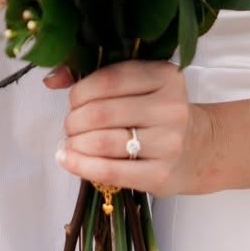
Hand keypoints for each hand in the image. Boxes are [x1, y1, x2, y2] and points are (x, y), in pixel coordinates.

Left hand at [52, 59, 214, 196]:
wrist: (199, 150)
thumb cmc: (158, 113)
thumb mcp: (139, 85)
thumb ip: (95, 75)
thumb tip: (50, 79)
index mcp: (165, 76)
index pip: (109, 80)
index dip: (80, 91)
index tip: (73, 101)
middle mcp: (170, 107)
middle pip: (102, 113)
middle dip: (74, 120)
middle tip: (71, 126)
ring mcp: (168, 143)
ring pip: (103, 142)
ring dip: (75, 143)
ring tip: (71, 143)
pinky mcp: (161, 175)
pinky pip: (110, 171)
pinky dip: (81, 166)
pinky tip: (67, 160)